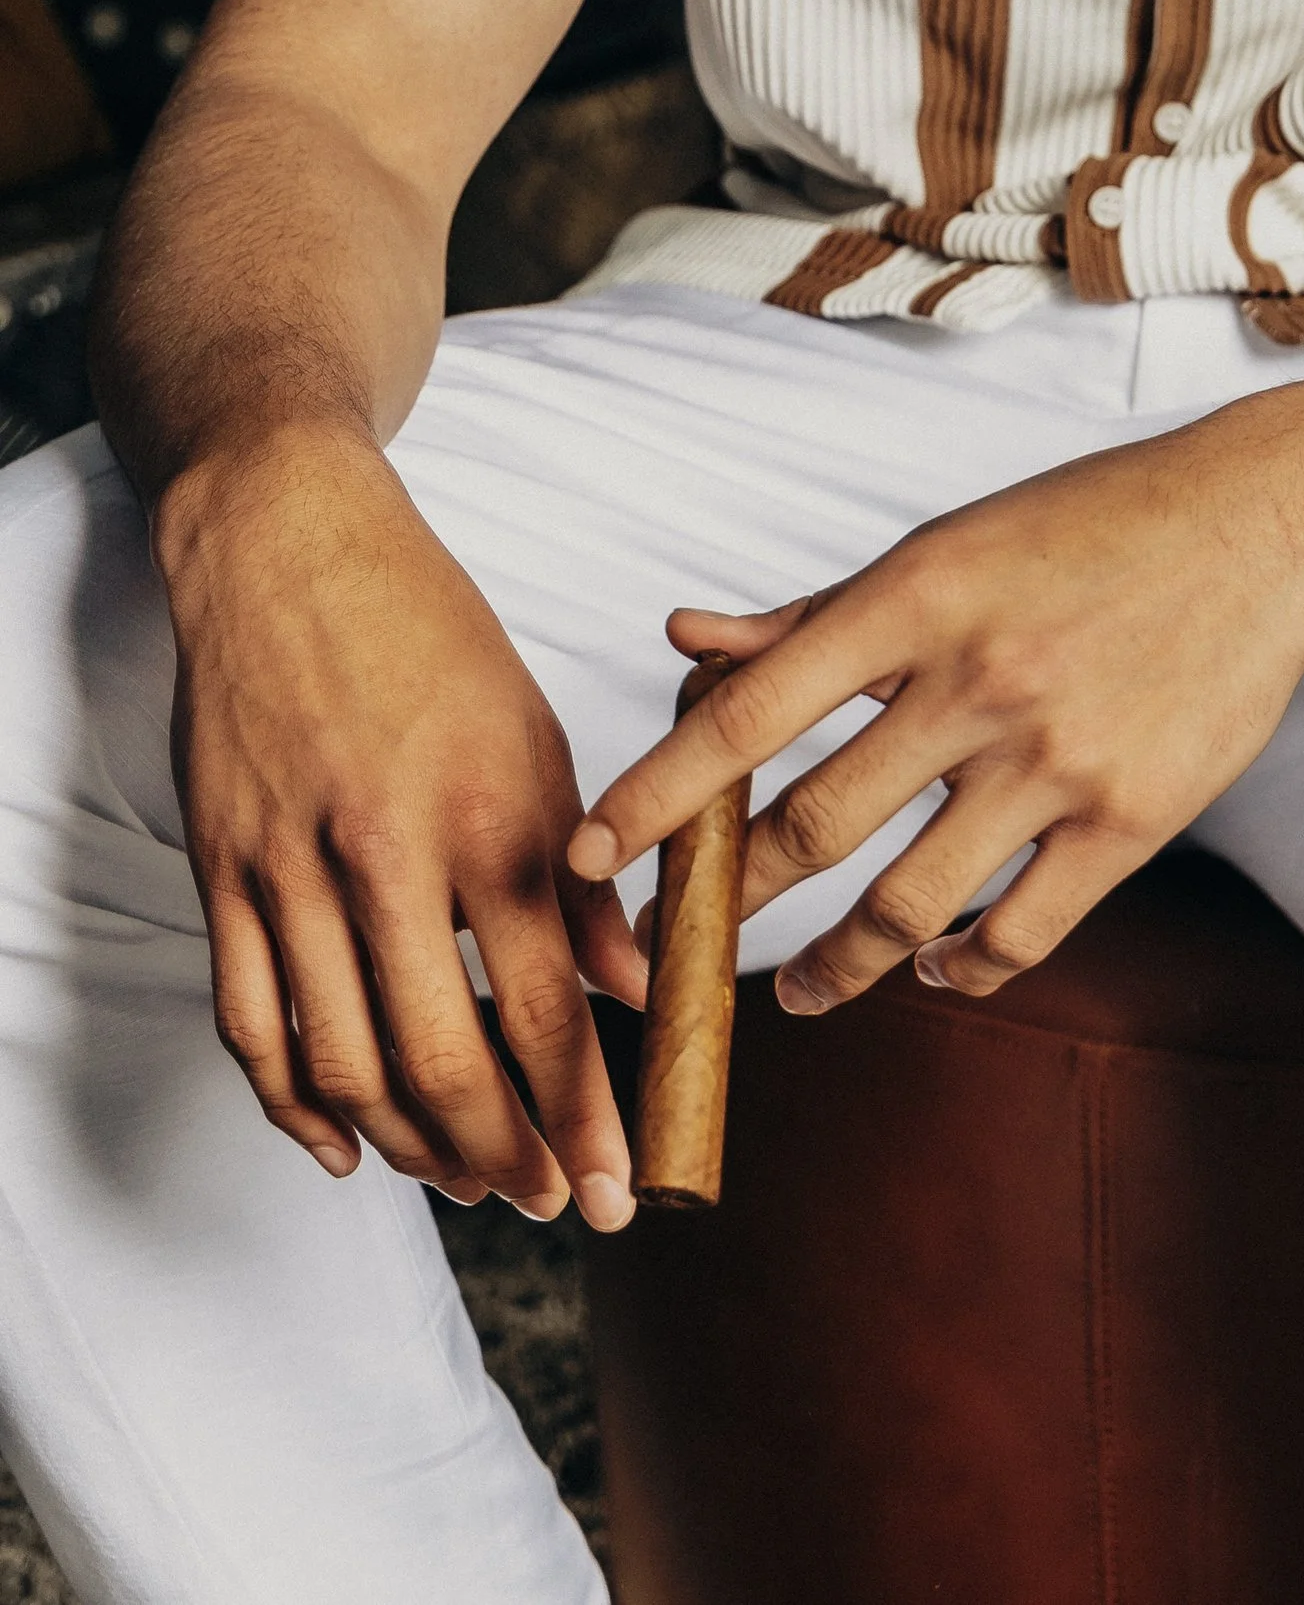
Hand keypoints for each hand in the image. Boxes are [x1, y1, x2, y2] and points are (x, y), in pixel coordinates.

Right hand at [157, 422, 645, 1224]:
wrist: (286, 545)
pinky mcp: (223, 871)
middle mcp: (385, 850)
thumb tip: (637, 989)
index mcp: (486, 809)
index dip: (583, 1113)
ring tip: (465, 1178)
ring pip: (342, 1063)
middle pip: (440, 1057)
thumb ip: (582, 870)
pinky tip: (346, 1146)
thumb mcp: (536, 732)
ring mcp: (290, 867)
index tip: (618, 1187)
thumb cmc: (429, 634)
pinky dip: (295, 1107)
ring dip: (407, 1147)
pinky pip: (252, 1025)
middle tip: (545, 1202)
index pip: (542, 1003)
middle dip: (502, 1154)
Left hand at [569, 406, 1303, 1011]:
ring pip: (907, 904)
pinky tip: (939, 970)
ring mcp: (1056, 759)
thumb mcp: (946, 544)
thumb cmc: (1090, 523)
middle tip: (672, 951)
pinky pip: (1019, 932)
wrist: (1266, 523)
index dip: (657, 794)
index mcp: (917, 598)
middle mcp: (976, 681)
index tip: (587, 857)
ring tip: (800, 990)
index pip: (751, 716)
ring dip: (833, 966)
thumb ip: (810, 616)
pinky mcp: (1131, 819)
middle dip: (724, 904)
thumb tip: (681, 643)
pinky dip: (963, 968)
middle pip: (812, 828)